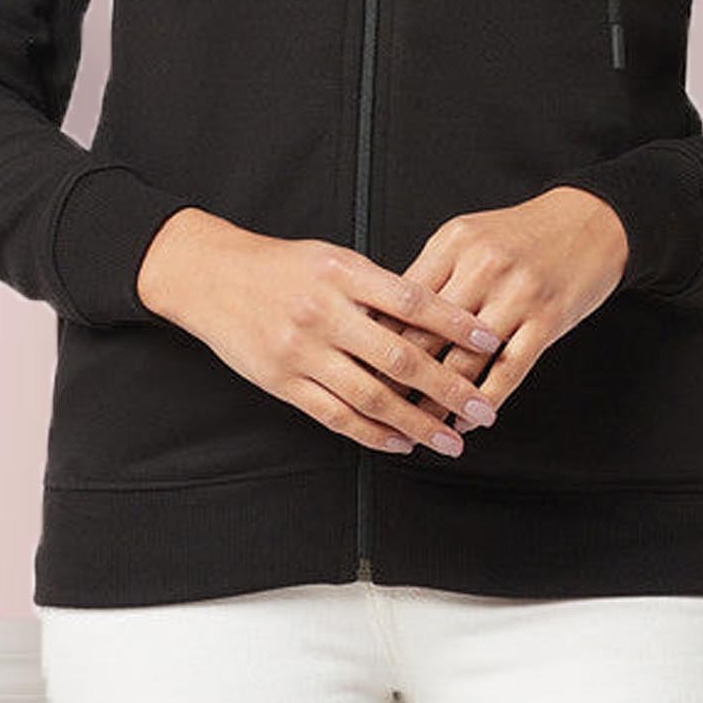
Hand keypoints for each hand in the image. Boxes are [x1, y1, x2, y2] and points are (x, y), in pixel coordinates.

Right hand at [136, 207, 508, 454]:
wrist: (212, 278)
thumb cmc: (282, 265)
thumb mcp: (333, 258)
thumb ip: (378, 286)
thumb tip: (435, 317)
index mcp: (344, 273)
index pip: (413, 301)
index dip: (456, 324)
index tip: (491, 342)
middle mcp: (325, 313)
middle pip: (400, 358)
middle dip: (449, 387)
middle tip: (483, 408)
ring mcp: (302, 351)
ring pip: (371, 397)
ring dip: (417, 423)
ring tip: (450, 439)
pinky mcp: (283, 383)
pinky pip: (336, 416)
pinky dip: (373, 435)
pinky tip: (401, 443)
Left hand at [368, 188, 630, 433]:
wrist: (591, 221)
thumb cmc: (523, 233)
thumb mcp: (470, 236)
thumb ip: (433, 273)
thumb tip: (387, 318)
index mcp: (454, 243)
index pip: (403, 301)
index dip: (378, 341)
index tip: (357, 369)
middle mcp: (483, 266)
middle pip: (428, 335)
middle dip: (399, 378)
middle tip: (377, 408)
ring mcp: (518, 294)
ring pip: (466, 360)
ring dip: (440, 401)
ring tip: (420, 426)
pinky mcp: (548, 319)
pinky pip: (510, 370)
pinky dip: (485, 401)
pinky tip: (469, 420)